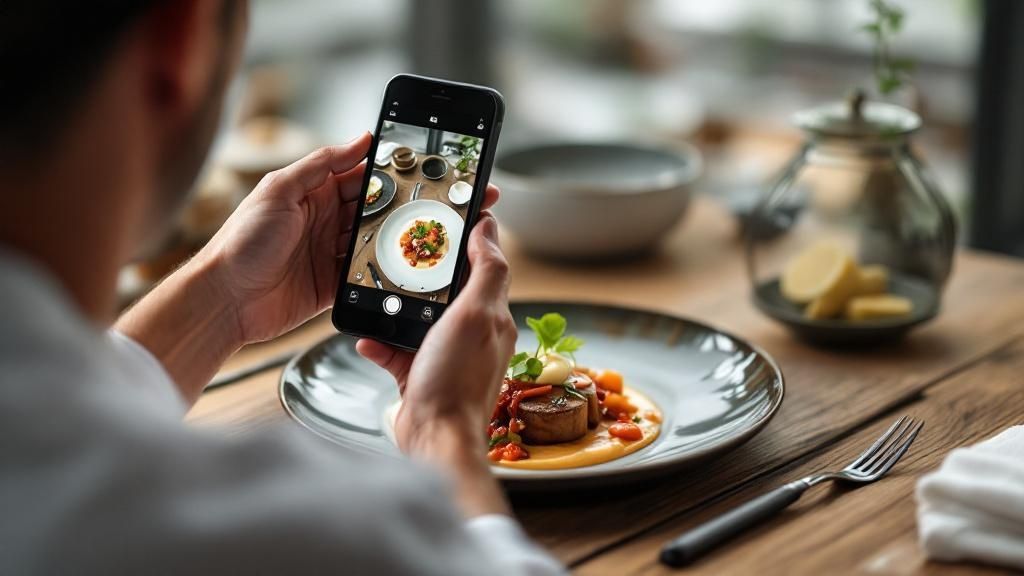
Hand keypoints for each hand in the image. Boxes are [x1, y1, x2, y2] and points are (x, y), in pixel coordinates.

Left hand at [199, 133, 500, 344]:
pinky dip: (387, 270)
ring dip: (402, 236)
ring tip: (436, 231)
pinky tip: (409, 265)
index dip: (392, 169)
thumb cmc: (241, 242)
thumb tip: (360, 140)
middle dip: (409, 203)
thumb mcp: (278, 190)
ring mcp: (332, 253)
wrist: (224, 300)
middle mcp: (326, 220)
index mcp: (314, 192)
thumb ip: (320, 164)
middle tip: (444, 199)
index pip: (362, 174)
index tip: (425, 164)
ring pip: (378, 240)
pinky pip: (369, 274)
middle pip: (377, 207)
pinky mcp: (335, 285)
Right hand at [356, 213, 515, 515]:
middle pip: (447, 287)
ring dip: (396, 306)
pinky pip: (396, 349)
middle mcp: (471, 333)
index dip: (469, 237)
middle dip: (424, 270)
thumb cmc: (457, 381)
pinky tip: (365, 336)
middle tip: (400, 248)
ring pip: (418, 317)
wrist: (434, 440)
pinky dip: (380, 341)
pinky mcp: (419, 375)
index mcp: (492, 315)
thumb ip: (486, 271)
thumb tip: (489, 228)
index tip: (447, 212)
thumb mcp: (476, 315)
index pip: (483, 264)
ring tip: (377, 290)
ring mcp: (444, 354)